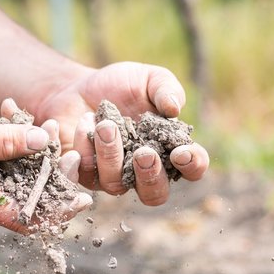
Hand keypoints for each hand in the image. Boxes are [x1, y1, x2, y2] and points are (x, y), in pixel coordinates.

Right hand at [0, 102, 90, 231]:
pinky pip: (17, 153)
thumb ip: (3, 141)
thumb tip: (44, 140)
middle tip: (72, 154)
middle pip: (35, 196)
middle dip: (58, 176)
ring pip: (29, 172)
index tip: (81, 198)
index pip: (27, 218)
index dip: (57, 212)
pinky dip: (23, 135)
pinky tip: (17, 110)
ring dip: (43, 150)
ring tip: (50, 125)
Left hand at [35, 62, 208, 204]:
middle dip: (151, 177)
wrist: (81, 85)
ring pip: (116, 185)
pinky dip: (86, 146)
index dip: (192, 166)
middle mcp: (144, 171)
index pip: (192, 169)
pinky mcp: (86, 174)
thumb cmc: (122, 85)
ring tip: (106, 125)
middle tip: (144, 153)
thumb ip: (165, 88)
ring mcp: (114, 176)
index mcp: (169, 149)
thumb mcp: (149, 79)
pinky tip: (86, 120)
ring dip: (112, 156)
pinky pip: (86, 172)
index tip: (180, 152)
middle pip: (155, 195)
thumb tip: (174, 108)